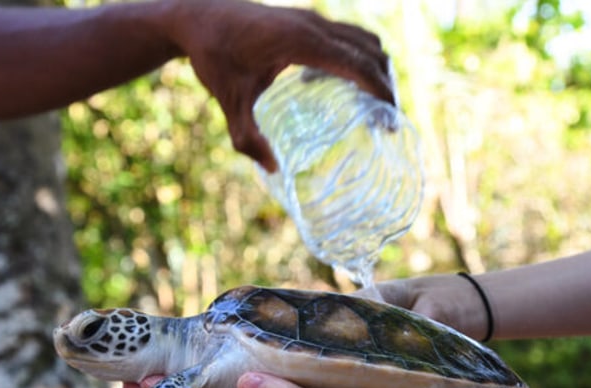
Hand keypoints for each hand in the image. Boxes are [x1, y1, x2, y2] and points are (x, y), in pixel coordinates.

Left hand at [162, 0, 394, 170]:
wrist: (198, 15)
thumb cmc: (213, 56)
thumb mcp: (229, 102)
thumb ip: (247, 138)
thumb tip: (272, 169)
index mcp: (300, 41)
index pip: (356, 63)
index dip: (379, 91)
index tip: (391, 122)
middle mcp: (313, 24)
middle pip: (370, 51)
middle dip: (386, 85)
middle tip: (389, 123)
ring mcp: (313, 18)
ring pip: (364, 40)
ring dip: (378, 70)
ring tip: (379, 107)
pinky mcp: (309, 19)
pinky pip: (349, 36)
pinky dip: (362, 59)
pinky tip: (352, 88)